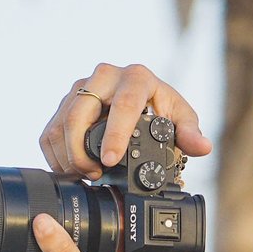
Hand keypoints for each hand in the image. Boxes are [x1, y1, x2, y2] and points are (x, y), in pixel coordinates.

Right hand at [43, 62, 214, 177]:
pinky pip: (50, 130)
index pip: (122, 104)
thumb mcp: (180, 118)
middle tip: (93, 174)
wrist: (140, 99)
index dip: (114, 134)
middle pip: (80, 111)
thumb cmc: (162, 108)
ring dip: (68, 155)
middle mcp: (104, 76)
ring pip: (61, 122)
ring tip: (85, 175)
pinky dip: (55, 155)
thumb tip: (202, 146)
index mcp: (136, 77)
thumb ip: (190, 133)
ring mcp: (81, 87)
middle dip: (81, 149)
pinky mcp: (64, 101)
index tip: (109, 160)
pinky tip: (70, 170)